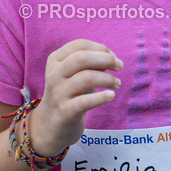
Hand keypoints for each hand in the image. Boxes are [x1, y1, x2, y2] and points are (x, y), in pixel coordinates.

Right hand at [28, 40, 121, 156]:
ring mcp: (58, 93)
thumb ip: (90, 64)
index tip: (113, 56)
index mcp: (55, 60)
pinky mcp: (65, 111)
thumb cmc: (69, 94)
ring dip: (108, 79)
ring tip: (117, 84)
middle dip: (105, 59)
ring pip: (86, 78)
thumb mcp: (74, 75)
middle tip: (119, 66)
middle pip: (81, 58)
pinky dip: (102, 97)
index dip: (100, 48)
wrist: (50, 125)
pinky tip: (111, 96)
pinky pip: (86, 101)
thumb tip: (112, 58)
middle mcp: (54, 75)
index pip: (80, 45)